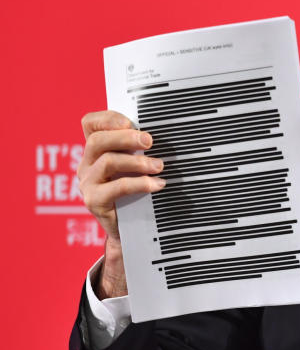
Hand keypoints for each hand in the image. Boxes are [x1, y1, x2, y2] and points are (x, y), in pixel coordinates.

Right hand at [77, 111, 165, 296]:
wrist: (132, 232)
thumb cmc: (138, 194)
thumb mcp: (137, 168)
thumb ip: (140, 151)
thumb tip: (163, 135)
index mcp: (95, 151)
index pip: (90, 124)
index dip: (107, 118)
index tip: (131, 122)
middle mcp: (87, 164)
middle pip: (97, 140)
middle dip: (126, 137)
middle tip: (150, 141)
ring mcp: (88, 183)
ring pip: (107, 161)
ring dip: (137, 161)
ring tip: (159, 166)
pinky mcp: (94, 201)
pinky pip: (116, 187)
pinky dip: (139, 183)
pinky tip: (156, 184)